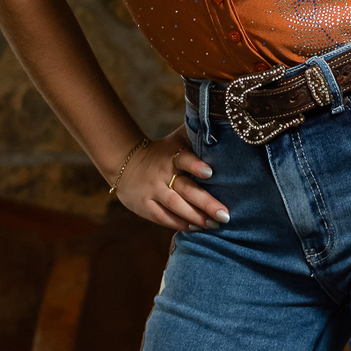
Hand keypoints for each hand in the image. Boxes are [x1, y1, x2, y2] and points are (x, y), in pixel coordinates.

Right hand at [115, 125, 230, 231]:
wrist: (125, 162)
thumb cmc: (161, 152)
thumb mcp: (176, 139)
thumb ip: (195, 134)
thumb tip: (221, 123)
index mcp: (171, 156)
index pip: (183, 159)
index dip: (195, 165)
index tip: (210, 171)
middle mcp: (162, 174)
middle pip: (185, 189)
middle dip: (206, 203)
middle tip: (225, 214)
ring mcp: (153, 191)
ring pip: (176, 206)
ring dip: (196, 217)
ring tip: (215, 224)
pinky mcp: (145, 206)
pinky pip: (163, 217)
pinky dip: (179, 224)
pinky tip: (195, 228)